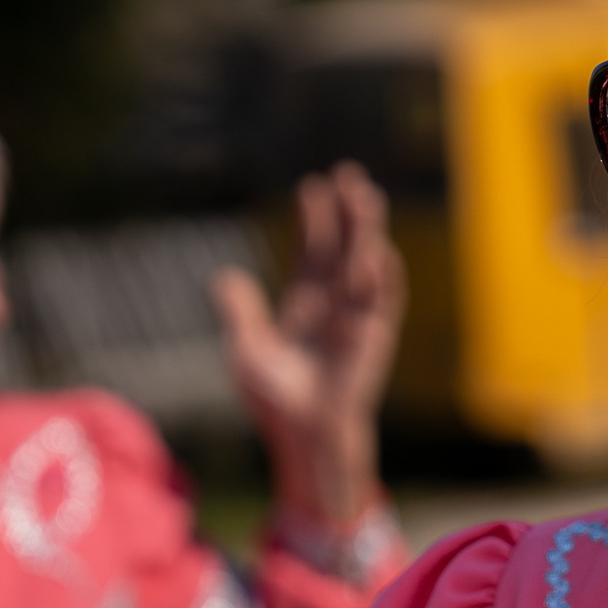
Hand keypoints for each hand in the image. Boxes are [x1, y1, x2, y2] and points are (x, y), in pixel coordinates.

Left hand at [213, 163, 405, 528]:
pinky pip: (382, 301)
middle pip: (343, 248)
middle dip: (346, 213)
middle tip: (347, 174)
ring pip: (365, 264)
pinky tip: (379, 251)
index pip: (312, 252)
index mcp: (306, 304)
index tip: (311, 187)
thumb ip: (240, 313)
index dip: (313, 220)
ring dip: (366, 233)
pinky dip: (382, 277)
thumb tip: (225, 275)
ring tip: (365, 197)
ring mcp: (357, 318)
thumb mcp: (247, 351)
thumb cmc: (275, 398)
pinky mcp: (373, 337)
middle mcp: (335, 304)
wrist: (304, 432)